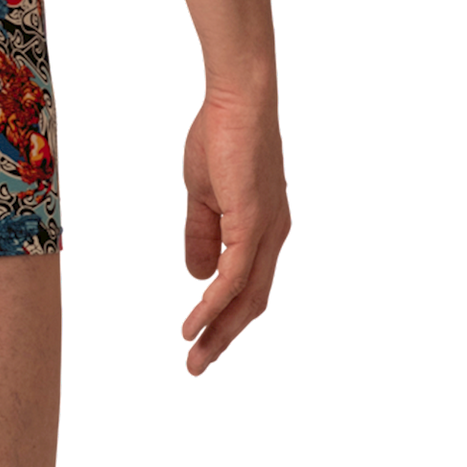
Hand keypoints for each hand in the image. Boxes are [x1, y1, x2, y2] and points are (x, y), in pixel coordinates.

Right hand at [178, 88, 292, 377]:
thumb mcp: (205, 194)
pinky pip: (231, 278)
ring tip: (194, 358)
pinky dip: (212, 308)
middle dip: (223, 338)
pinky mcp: (251, 225)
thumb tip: (196, 277)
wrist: (238, 99)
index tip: (201, 342)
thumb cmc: (221, 135)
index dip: (227, 318)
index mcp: (264, 230)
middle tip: (197, 367)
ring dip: (218, 332)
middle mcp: (273, 238)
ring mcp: (265, 233)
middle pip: (251, 303)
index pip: (249, 287)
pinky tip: (194, 326)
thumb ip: (202, 235)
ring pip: (244, 298)